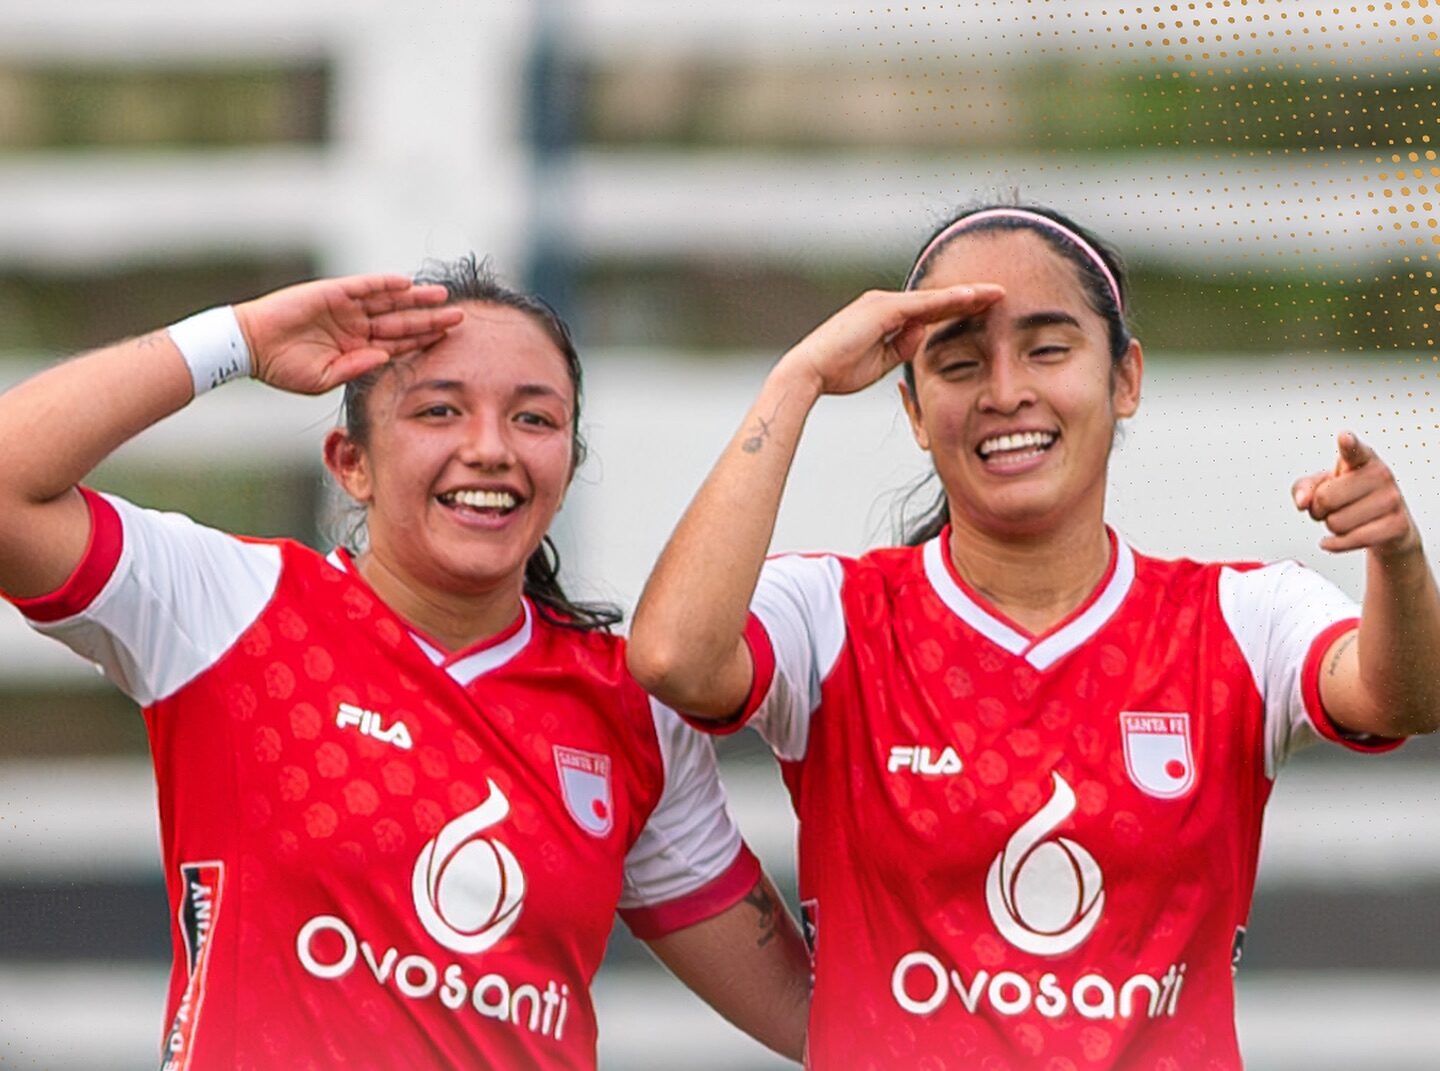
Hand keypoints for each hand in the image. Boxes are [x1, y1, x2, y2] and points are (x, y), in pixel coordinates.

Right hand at [235, 275, 464, 394]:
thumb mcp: (325, 378)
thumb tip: (385, 359)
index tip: (449, 340)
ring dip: (415, 299)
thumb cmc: (284, 368)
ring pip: (389, 301)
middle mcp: (357, 326)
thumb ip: (356, 369)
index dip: (423, 341)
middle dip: (430, 319)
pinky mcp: (332, 293)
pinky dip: (383, 284)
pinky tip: (406, 284)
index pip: (399, 343)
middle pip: (401, 320)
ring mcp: (346, 308)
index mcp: (359, 348)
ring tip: (441, 297)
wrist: (251, 347)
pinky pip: (363, 286)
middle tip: (459, 316)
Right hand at [777, 284, 1003, 396]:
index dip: (958, 309)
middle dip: (969, 297)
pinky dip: (949, 299)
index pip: (930, 312)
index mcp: (885, 318)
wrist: (810, 372)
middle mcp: (886, 304)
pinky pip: (923, 304)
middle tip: (1000, 294)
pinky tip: (972, 296)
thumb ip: (900, 348)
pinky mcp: (883, 309)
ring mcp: (884, 304)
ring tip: (996, 293)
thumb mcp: (879, 363)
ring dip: (966, 294)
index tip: (985, 309)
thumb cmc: (838, 372)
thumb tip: (920, 337)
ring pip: (934, 298)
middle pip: (936, 300)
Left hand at [1292, 432, 1420, 559]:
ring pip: (1336, 522)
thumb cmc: (1351, 499)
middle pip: (1325, 498)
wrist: (1386, 526)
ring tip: (1344, 519)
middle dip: (1318, 510)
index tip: (1344, 438)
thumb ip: (1303, 488)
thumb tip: (1302, 501)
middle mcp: (1380, 474)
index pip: (1354, 451)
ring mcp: (1392, 499)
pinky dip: (1335, 545)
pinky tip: (1331, 541)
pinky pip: (1352, 539)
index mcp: (1362, 459)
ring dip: (1331, 527)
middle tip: (1329, 508)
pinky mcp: (1397, 524)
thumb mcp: (1323, 487)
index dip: (1348, 444)